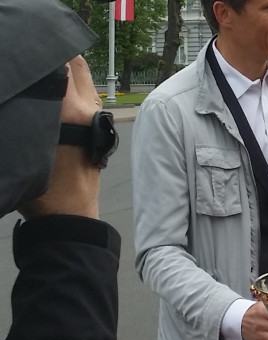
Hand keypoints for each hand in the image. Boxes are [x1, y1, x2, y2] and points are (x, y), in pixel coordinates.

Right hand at [18, 56, 102, 219]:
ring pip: (84, 79)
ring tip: (45, 74)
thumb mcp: (24, 143)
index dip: (44, 54)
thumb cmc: (42, 189)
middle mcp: (87, 108)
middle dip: (58, 58)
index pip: (60, 63)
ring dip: (67, 71)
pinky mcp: (100, 126)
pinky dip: (73, 87)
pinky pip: (87, 95)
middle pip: (76, 64)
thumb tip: (26, 87)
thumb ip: (26, 111)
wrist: (70, 214)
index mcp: (69, 110)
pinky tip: (55, 93)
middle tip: (39, 61)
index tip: (29, 54)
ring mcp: (97, 116)